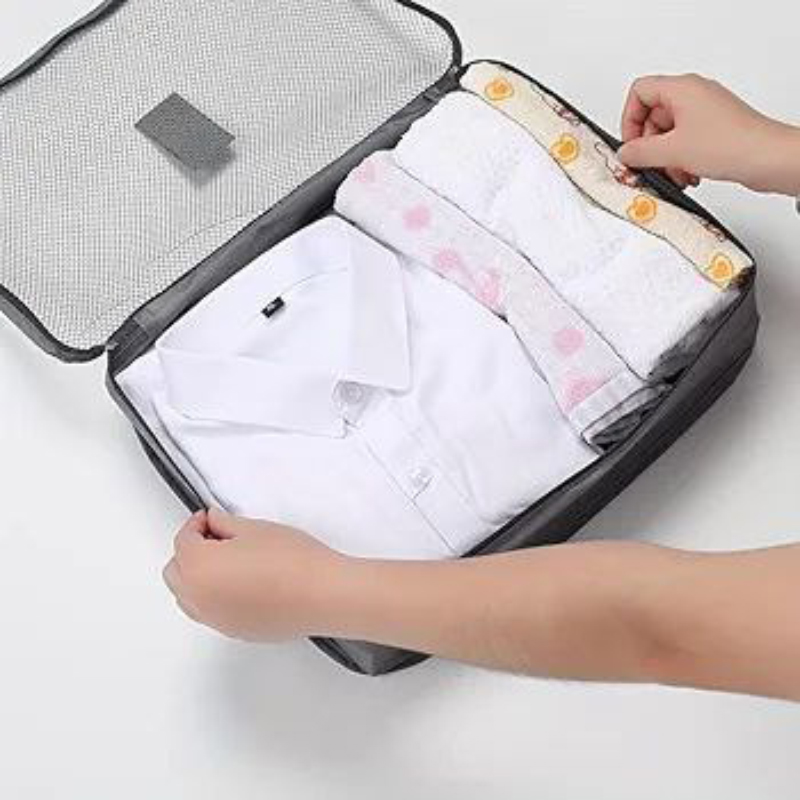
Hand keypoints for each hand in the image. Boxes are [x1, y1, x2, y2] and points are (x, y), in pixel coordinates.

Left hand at [163, 509, 351, 641]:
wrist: (322, 594)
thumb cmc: (292, 561)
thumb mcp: (254, 529)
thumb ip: (225, 523)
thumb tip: (215, 522)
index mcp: (199, 568)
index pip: (183, 541)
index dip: (196, 524)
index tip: (210, 518)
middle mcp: (199, 599)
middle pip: (176, 572)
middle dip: (190, 552)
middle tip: (216, 537)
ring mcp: (216, 620)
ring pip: (189, 597)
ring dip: (197, 577)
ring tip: (227, 561)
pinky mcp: (235, 631)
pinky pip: (210, 612)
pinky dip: (214, 597)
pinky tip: (240, 583)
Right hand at [619, 73, 799, 194]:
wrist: (767, 158)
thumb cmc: (731, 144)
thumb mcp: (671, 151)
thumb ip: (640, 152)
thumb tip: (625, 153)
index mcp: (682, 88)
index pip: (640, 92)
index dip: (629, 119)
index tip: (632, 144)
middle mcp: (694, 95)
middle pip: (653, 116)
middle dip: (650, 146)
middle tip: (650, 164)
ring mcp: (705, 111)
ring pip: (669, 133)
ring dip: (666, 158)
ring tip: (674, 174)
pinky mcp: (715, 128)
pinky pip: (685, 141)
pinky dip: (681, 159)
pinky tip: (688, 174)